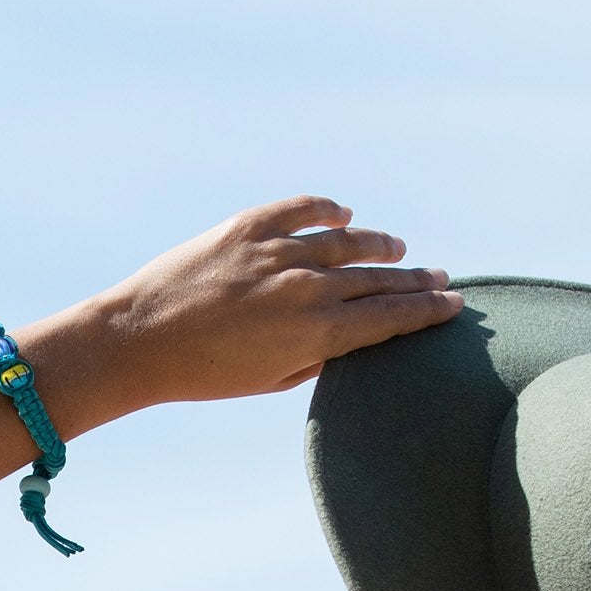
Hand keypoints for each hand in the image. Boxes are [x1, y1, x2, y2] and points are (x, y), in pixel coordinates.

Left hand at [31, 198, 459, 422]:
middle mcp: (308, 289)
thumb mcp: (268, 381)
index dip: (427, 309)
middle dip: (415, 278)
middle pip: (379, 278)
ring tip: (396, 248)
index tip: (453, 303)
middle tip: (440, 276)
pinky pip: (304, 208)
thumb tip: (348, 339)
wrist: (137, 342)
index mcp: (317, 335)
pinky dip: (329, 210)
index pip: (390, 317)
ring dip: (378, 244)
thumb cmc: (201, 375)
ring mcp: (280, 252)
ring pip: (349, 240)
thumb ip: (315, 358)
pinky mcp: (249, 226)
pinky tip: (343, 214)